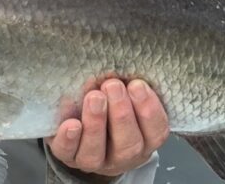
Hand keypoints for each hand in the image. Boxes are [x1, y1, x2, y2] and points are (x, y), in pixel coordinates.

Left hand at [46, 78, 169, 176]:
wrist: (81, 126)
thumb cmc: (110, 105)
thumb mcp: (126, 95)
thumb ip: (128, 86)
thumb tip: (120, 64)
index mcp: (144, 139)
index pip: (156, 132)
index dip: (149, 110)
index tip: (138, 85)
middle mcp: (122, 155)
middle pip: (129, 144)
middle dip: (121, 114)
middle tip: (113, 85)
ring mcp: (95, 160)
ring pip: (97, 152)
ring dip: (96, 124)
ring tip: (93, 97)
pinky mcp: (69, 157)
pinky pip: (68, 153)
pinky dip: (69, 139)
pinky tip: (71, 125)